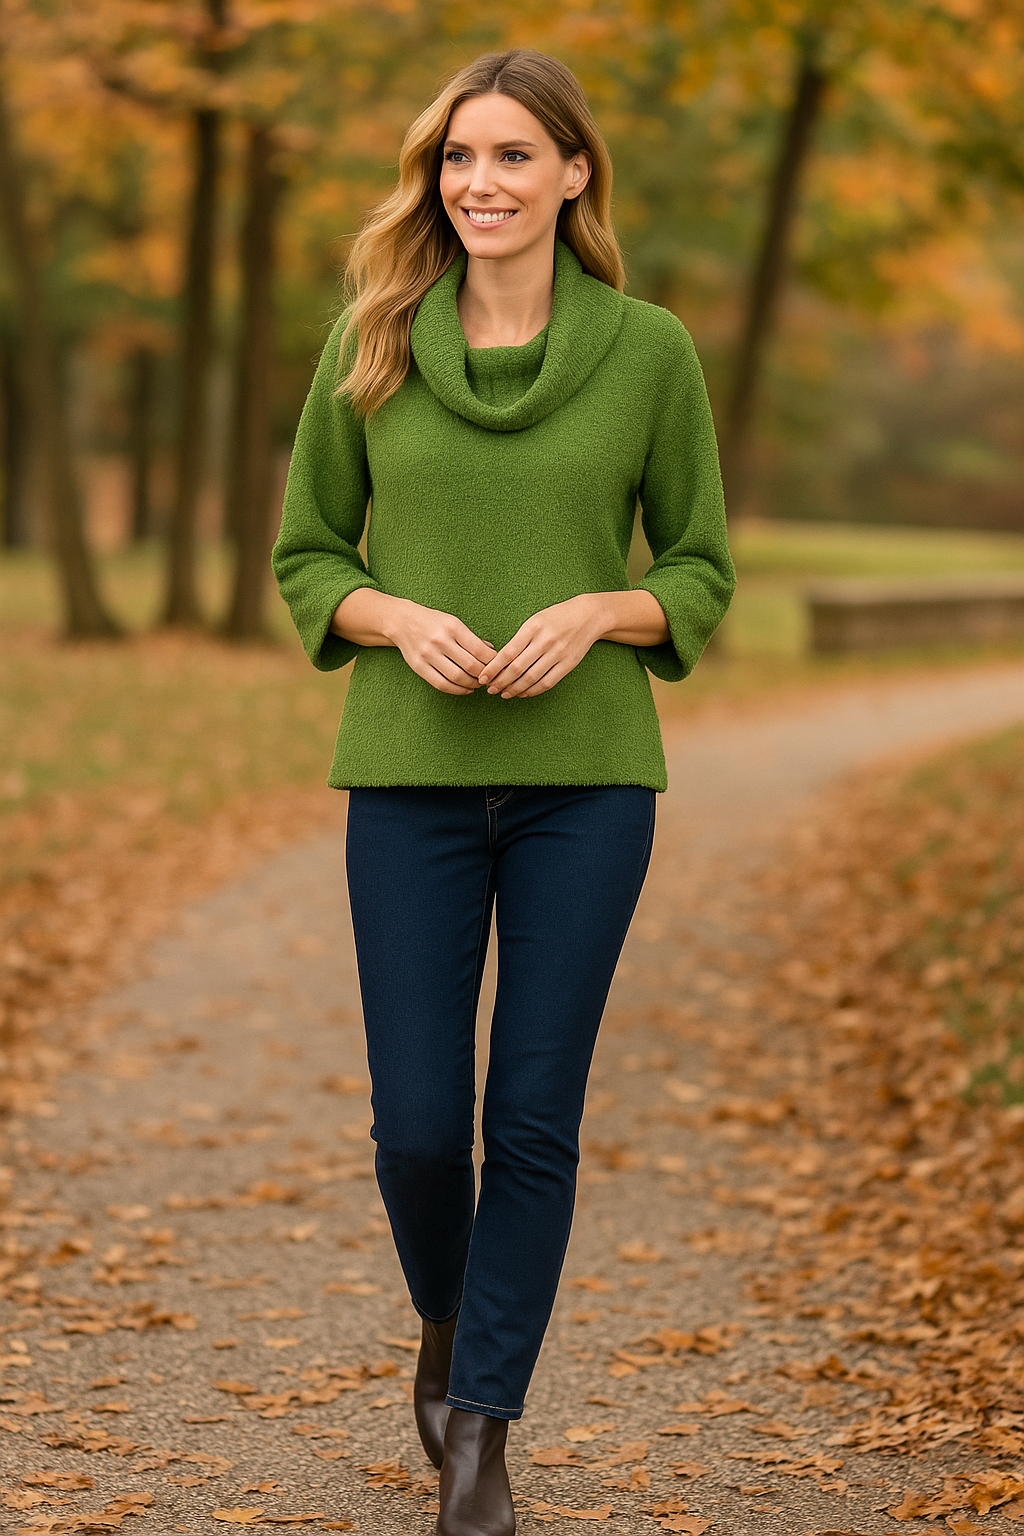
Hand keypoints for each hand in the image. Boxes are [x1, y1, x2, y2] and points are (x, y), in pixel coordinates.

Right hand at [332, 591, 494, 695]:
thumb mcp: (454, 622)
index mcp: (452, 627)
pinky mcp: (418, 666)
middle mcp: (440, 641)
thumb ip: (472, 638)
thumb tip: (493, 652)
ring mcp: (428, 655)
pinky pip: (441, 684)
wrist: (402, 621)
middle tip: (490, 678)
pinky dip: (457, 690)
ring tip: (478, 684)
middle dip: (484, 675)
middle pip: (470, 666)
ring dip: (472, 684)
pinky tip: (466, 689)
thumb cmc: (433, 622)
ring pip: (457, 677)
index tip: (498, 666)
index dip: (492, 662)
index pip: (479, 650)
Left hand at [477, 595, 605, 698]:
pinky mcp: (568, 664)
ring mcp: (558, 654)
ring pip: (531, 678)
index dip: (493, 668)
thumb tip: (499, 662)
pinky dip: (533, 690)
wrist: (588, 616)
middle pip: (517, 668)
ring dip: (514, 689)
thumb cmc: (556, 617)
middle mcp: (545, 641)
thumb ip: (519, 639)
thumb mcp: (535, 620)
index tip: (482, 677)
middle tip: (489, 689)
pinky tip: (522, 693)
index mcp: (533, 628)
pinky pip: (547, 682)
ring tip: (503, 694)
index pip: (508, 653)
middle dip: (500, 681)